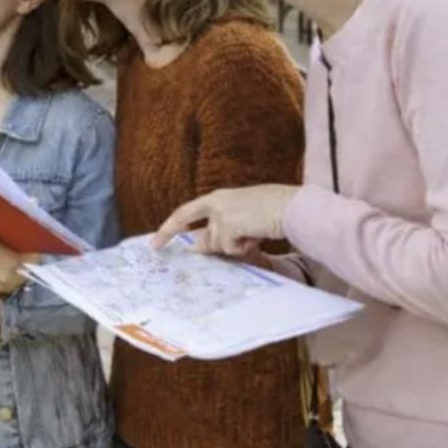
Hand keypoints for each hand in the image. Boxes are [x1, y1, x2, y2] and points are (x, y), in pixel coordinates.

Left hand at [152, 184, 298, 255]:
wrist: (291, 207)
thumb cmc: (272, 211)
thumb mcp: (242, 217)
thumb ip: (222, 230)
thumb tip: (201, 247)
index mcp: (218, 198)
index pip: (187, 212)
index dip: (170, 226)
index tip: (156, 239)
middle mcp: (215, 203)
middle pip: (191, 227)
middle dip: (175, 237)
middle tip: (157, 246)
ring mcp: (220, 214)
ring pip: (216, 245)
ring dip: (233, 247)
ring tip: (253, 235)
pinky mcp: (228, 226)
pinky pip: (230, 249)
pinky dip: (243, 248)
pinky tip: (256, 237)